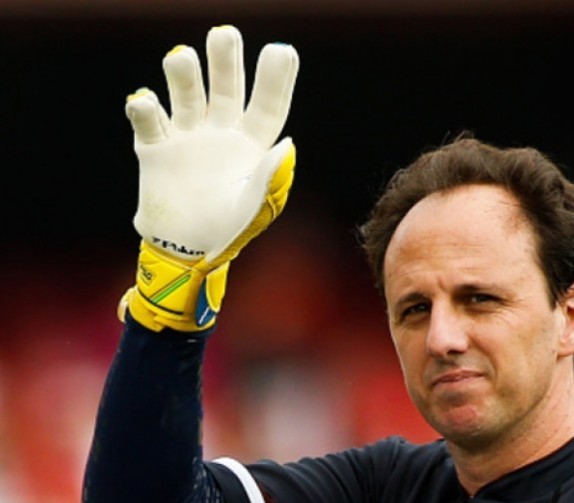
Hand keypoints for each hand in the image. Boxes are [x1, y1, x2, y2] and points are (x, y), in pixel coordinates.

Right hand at [120, 25, 299, 330]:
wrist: (186, 253)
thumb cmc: (229, 230)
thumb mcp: (256, 208)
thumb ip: (272, 179)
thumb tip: (287, 146)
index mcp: (253, 145)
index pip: (268, 106)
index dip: (275, 80)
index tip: (282, 50)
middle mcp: (221, 132)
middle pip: (226, 88)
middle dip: (225, 61)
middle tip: (224, 34)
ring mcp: (188, 137)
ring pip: (186, 96)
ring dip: (183, 76)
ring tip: (181, 57)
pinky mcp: (155, 149)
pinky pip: (149, 122)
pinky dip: (144, 108)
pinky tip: (143, 101)